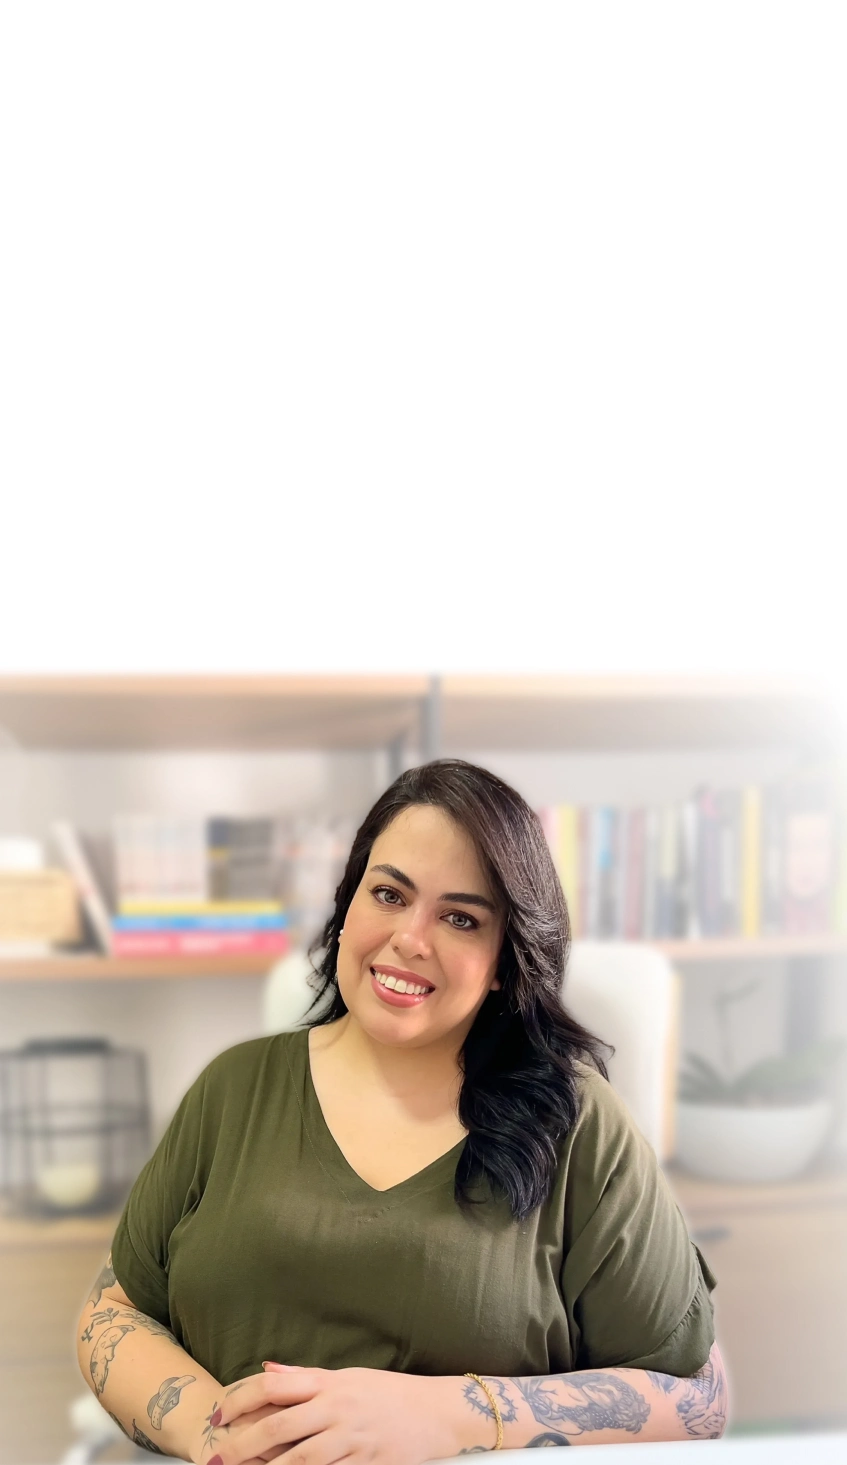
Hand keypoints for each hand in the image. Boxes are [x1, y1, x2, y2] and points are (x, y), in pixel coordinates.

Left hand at [206, 1361, 456, 1464]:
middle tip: (219, 1454)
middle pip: (279, 1426)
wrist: (436, 1412)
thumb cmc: (389, 1393)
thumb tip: (268, 1370)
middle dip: (243, 1443)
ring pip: (298, 1459)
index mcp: (329, 1383)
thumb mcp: (348, 1377)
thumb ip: (306, 1377)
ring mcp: (350, 1439)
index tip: (220, 1414)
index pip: (275, 1385)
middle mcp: (336, 1408)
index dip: (241, 1399)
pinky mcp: (364, 1464)